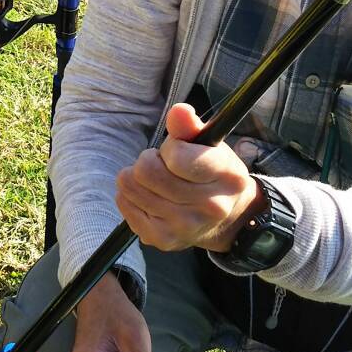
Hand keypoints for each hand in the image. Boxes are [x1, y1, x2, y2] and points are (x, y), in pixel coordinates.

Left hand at [115, 103, 261, 251]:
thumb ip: (191, 127)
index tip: (176, 151)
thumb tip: (179, 111)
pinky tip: (150, 196)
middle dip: (147, 161)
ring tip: (155, 181)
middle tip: (161, 165)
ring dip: (135, 177)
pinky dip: (130, 196)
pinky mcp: (162, 240)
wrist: (227, 220)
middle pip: (146, 171)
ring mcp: (185, 227)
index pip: (177, 157)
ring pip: (130, 187)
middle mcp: (210, 206)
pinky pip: (124, 204)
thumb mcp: (210, 146)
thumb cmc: (213, 174)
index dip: (170, 148)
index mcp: (226, 177)